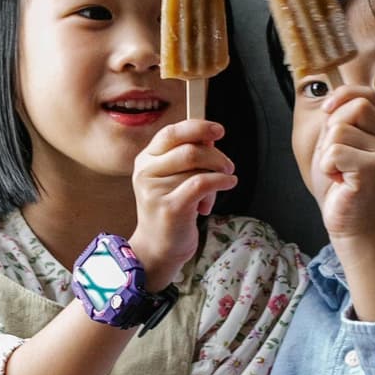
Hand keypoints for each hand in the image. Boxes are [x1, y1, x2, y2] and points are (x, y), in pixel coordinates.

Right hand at [129, 120, 236, 290]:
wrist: (159, 247)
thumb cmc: (173, 208)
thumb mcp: (176, 178)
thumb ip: (189, 156)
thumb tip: (210, 137)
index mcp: (145, 160)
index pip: (171, 133)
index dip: (197, 127)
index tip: (219, 130)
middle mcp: (145, 172)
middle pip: (189, 149)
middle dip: (215, 155)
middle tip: (228, 166)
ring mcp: (155, 190)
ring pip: (198, 168)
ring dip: (217, 175)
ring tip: (218, 188)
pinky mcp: (170, 207)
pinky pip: (202, 183)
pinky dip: (221, 181)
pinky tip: (229, 184)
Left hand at [309, 86, 374, 243]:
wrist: (349, 225)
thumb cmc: (339, 187)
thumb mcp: (333, 146)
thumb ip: (336, 121)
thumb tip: (332, 99)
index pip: (366, 94)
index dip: (343, 95)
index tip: (327, 111)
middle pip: (355, 107)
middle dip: (332, 130)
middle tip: (336, 158)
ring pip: (339, 130)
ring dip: (327, 154)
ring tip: (339, 173)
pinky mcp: (374, 168)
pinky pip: (335, 152)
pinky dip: (328, 167)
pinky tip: (340, 181)